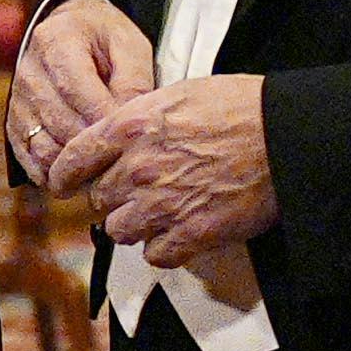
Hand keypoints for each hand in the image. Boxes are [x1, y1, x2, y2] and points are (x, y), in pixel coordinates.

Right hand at [7, 0, 157, 190]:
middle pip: (60, 123)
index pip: (76, 91)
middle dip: (95, 147)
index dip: (103, 121)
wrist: (71, 31)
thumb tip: (134, 125)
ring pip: (45, 148)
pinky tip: (80, 174)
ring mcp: (17, 100)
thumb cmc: (103, 38)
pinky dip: (57, 173)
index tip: (129, 139)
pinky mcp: (14, 124)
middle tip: (125, 163)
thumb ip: (135, 82)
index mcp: (56, 42)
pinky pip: (32, 159)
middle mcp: (28, 71)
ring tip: (105, 169)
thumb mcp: (128, 46)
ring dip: (76, 166)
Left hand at [61, 73, 277, 270]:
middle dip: (115, 198)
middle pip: (99, 200)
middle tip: (141, 192)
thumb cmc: (241, 107)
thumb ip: (140, 120)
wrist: (286, 135)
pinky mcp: (190, 234)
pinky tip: (182, 232)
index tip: (64, 185)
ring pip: (120, 231)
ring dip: (137, 225)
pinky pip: (155, 255)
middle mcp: (138, 167)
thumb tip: (121, 139)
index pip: (73, 159)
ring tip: (163, 213)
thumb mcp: (178, 95)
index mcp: (131, 126)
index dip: (65, 176)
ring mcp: (162, 204)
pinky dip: (165, 248)